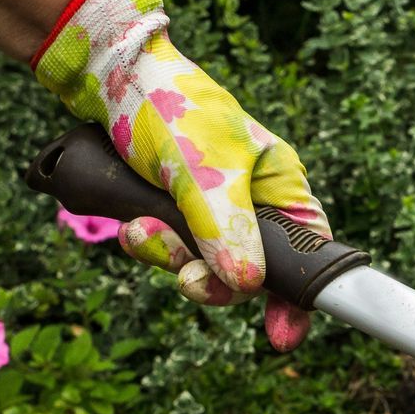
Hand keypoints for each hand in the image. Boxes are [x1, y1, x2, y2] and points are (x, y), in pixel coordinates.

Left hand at [33, 0, 327, 350]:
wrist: (108, 76)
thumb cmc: (171, 106)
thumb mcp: (203, 172)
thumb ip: (225, 230)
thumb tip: (247, 285)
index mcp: (279, 186)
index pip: (307, 255)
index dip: (297, 299)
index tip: (281, 337)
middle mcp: (252, 203)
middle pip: (248, 273)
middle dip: (210, 278)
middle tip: (185, 279)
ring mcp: (211, 210)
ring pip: (202, 266)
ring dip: (168, 256)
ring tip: (140, 228)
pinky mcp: (174, 211)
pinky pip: (169, 250)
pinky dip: (148, 243)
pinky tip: (130, 222)